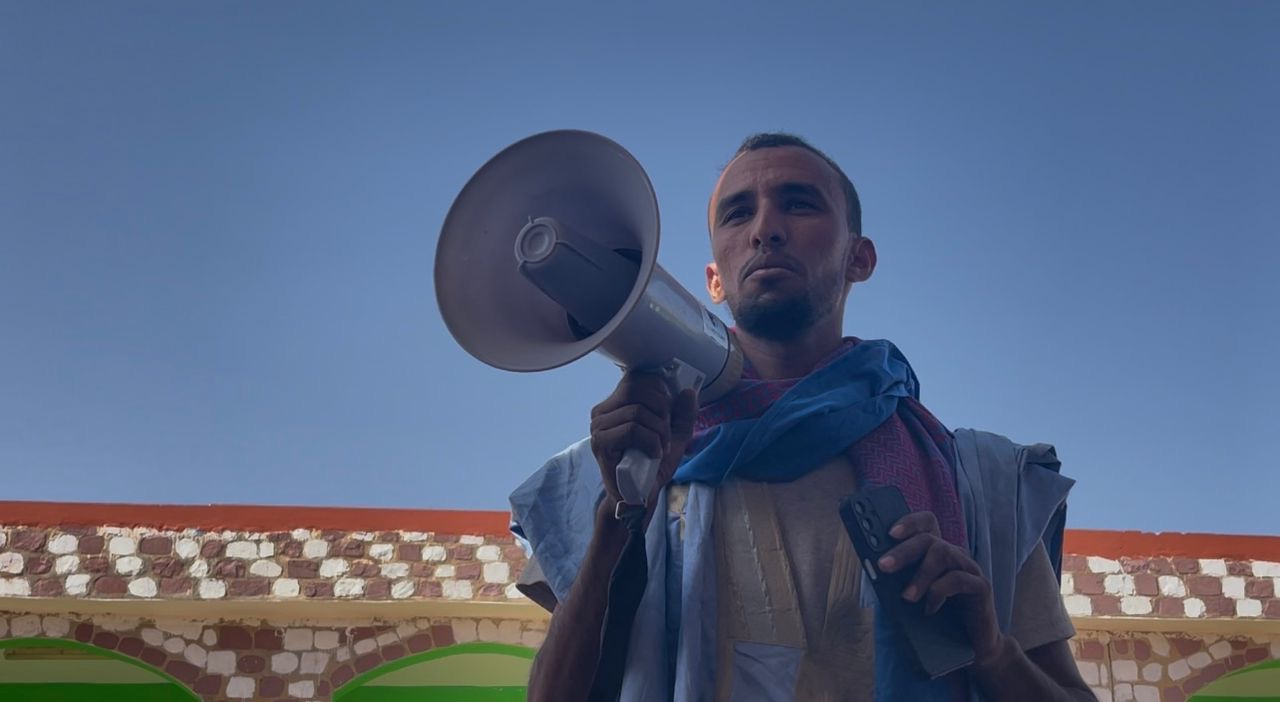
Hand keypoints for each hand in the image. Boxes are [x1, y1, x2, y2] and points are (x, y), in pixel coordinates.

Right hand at [589, 370, 696, 509]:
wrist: (638, 497)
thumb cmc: (652, 465)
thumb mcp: (675, 436)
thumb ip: (683, 414)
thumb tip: (688, 391)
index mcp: (617, 403)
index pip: (638, 377)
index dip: (660, 391)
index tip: (668, 415)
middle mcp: (603, 410)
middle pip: (636, 389)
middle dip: (661, 410)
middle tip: (666, 433)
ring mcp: (599, 426)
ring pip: (637, 411)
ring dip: (659, 431)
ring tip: (661, 448)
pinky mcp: (600, 443)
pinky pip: (631, 429)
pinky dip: (650, 441)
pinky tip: (654, 454)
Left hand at [877, 511, 1003, 663]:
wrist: (969, 647)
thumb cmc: (937, 618)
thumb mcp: (913, 594)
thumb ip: (898, 579)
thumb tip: (875, 567)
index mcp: (937, 551)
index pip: (927, 523)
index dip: (910, 522)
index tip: (890, 533)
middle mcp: (954, 555)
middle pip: (929, 539)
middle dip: (903, 551)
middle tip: (883, 566)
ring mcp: (970, 569)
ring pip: (943, 555)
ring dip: (920, 575)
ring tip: (907, 597)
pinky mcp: (981, 587)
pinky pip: (959, 579)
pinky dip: (939, 592)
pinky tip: (930, 609)